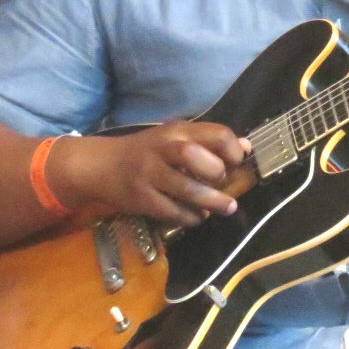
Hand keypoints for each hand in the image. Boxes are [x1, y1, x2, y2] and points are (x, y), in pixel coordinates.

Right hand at [50, 121, 252, 227]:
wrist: (102, 165)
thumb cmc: (147, 151)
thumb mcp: (176, 137)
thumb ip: (209, 141)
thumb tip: (246, 147)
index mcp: (178, 131)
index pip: (216, 134)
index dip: (233, 150)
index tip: (237, 162)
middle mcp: (164, 149)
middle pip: (197, 158)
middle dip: (217, 173)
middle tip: (222, 181)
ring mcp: (150, 175)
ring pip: (188, 190)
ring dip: (212, 202)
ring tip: (227, 208)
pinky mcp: (142, 199)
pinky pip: (173, 212)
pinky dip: (191, 217)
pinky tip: (197, 216)